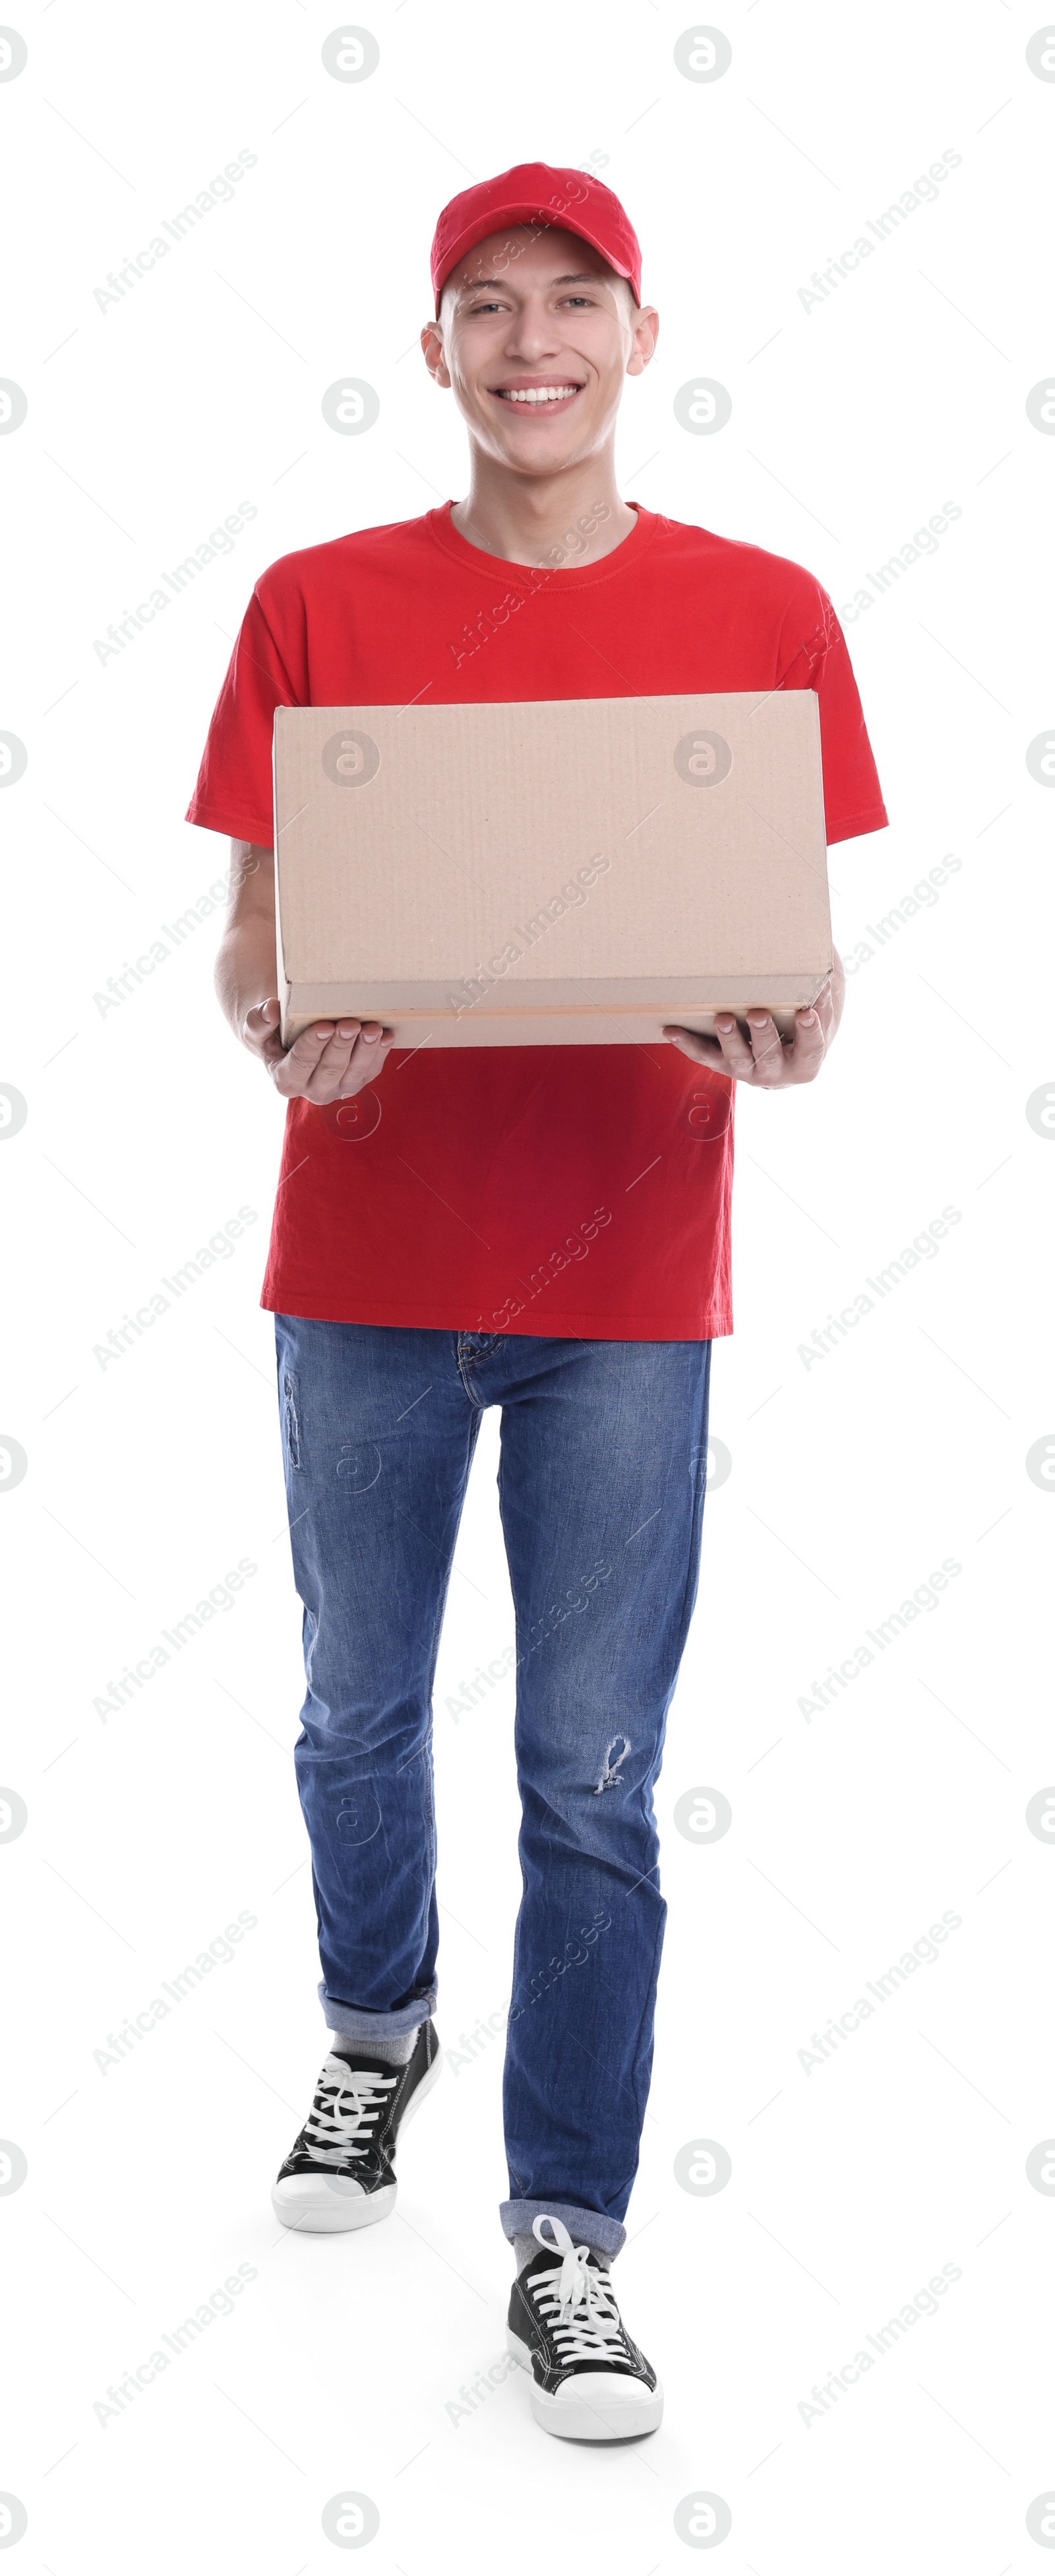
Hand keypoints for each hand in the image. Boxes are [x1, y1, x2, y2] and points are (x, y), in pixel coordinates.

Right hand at [243, 998, 395, 1101]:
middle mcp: (313, 1091)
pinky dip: (380, 1053)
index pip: (300, 1064)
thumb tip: (271, 1009)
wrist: (291, 1046)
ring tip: (372, 1029)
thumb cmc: (273, 1036)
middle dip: (342, 1046)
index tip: (325, 1025)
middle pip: (330, 1070)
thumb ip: (258, 1022)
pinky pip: (371, 1071)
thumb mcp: (257, 1031)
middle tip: (350, 1023)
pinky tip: (386, 1035)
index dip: (313, 1045)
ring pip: (355, 1074)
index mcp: (286, 1082)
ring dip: (365, 1050)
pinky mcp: (356, 1082)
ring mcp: (338, 1090)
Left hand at [663, 954, 843, 1087]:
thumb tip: (823, 957)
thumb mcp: (818, 1013)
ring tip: (721, 1018)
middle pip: (770, 1056)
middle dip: (763, 1035)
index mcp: (805, 1063)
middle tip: (757, 1013)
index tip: (806, 1013)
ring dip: (728, 1039)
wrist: (785, 1059)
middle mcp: (777, 1074)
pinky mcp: (724, 1066)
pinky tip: (671, 1029)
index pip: (811, 1048)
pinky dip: (688, 1044)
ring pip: (737, 1060)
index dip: (810, 1032)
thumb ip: (821, 992)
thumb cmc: (802, 1027)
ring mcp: (748, 1073)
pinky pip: (705, 1056)